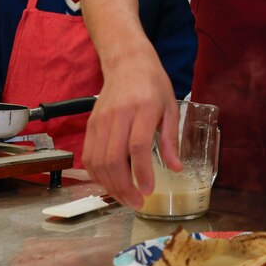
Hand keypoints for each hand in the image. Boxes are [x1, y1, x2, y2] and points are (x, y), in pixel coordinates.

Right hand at [81, 46, 179, 209]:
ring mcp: (100, 121)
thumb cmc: (153, 84)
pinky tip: (111, 185)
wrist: (127, 63)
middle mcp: (117, 116)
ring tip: (126, 198)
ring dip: (110, 186)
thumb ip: (171, 139)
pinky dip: (97, 175)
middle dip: (124, 187)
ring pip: (98, 161)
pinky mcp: (90, 125)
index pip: (137, 146)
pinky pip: (89, 156)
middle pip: (114, 159)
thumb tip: (176, 168)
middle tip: (138, 203)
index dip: (142, 172)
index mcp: (142, 109)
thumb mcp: (171, 107)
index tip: (150, 190)